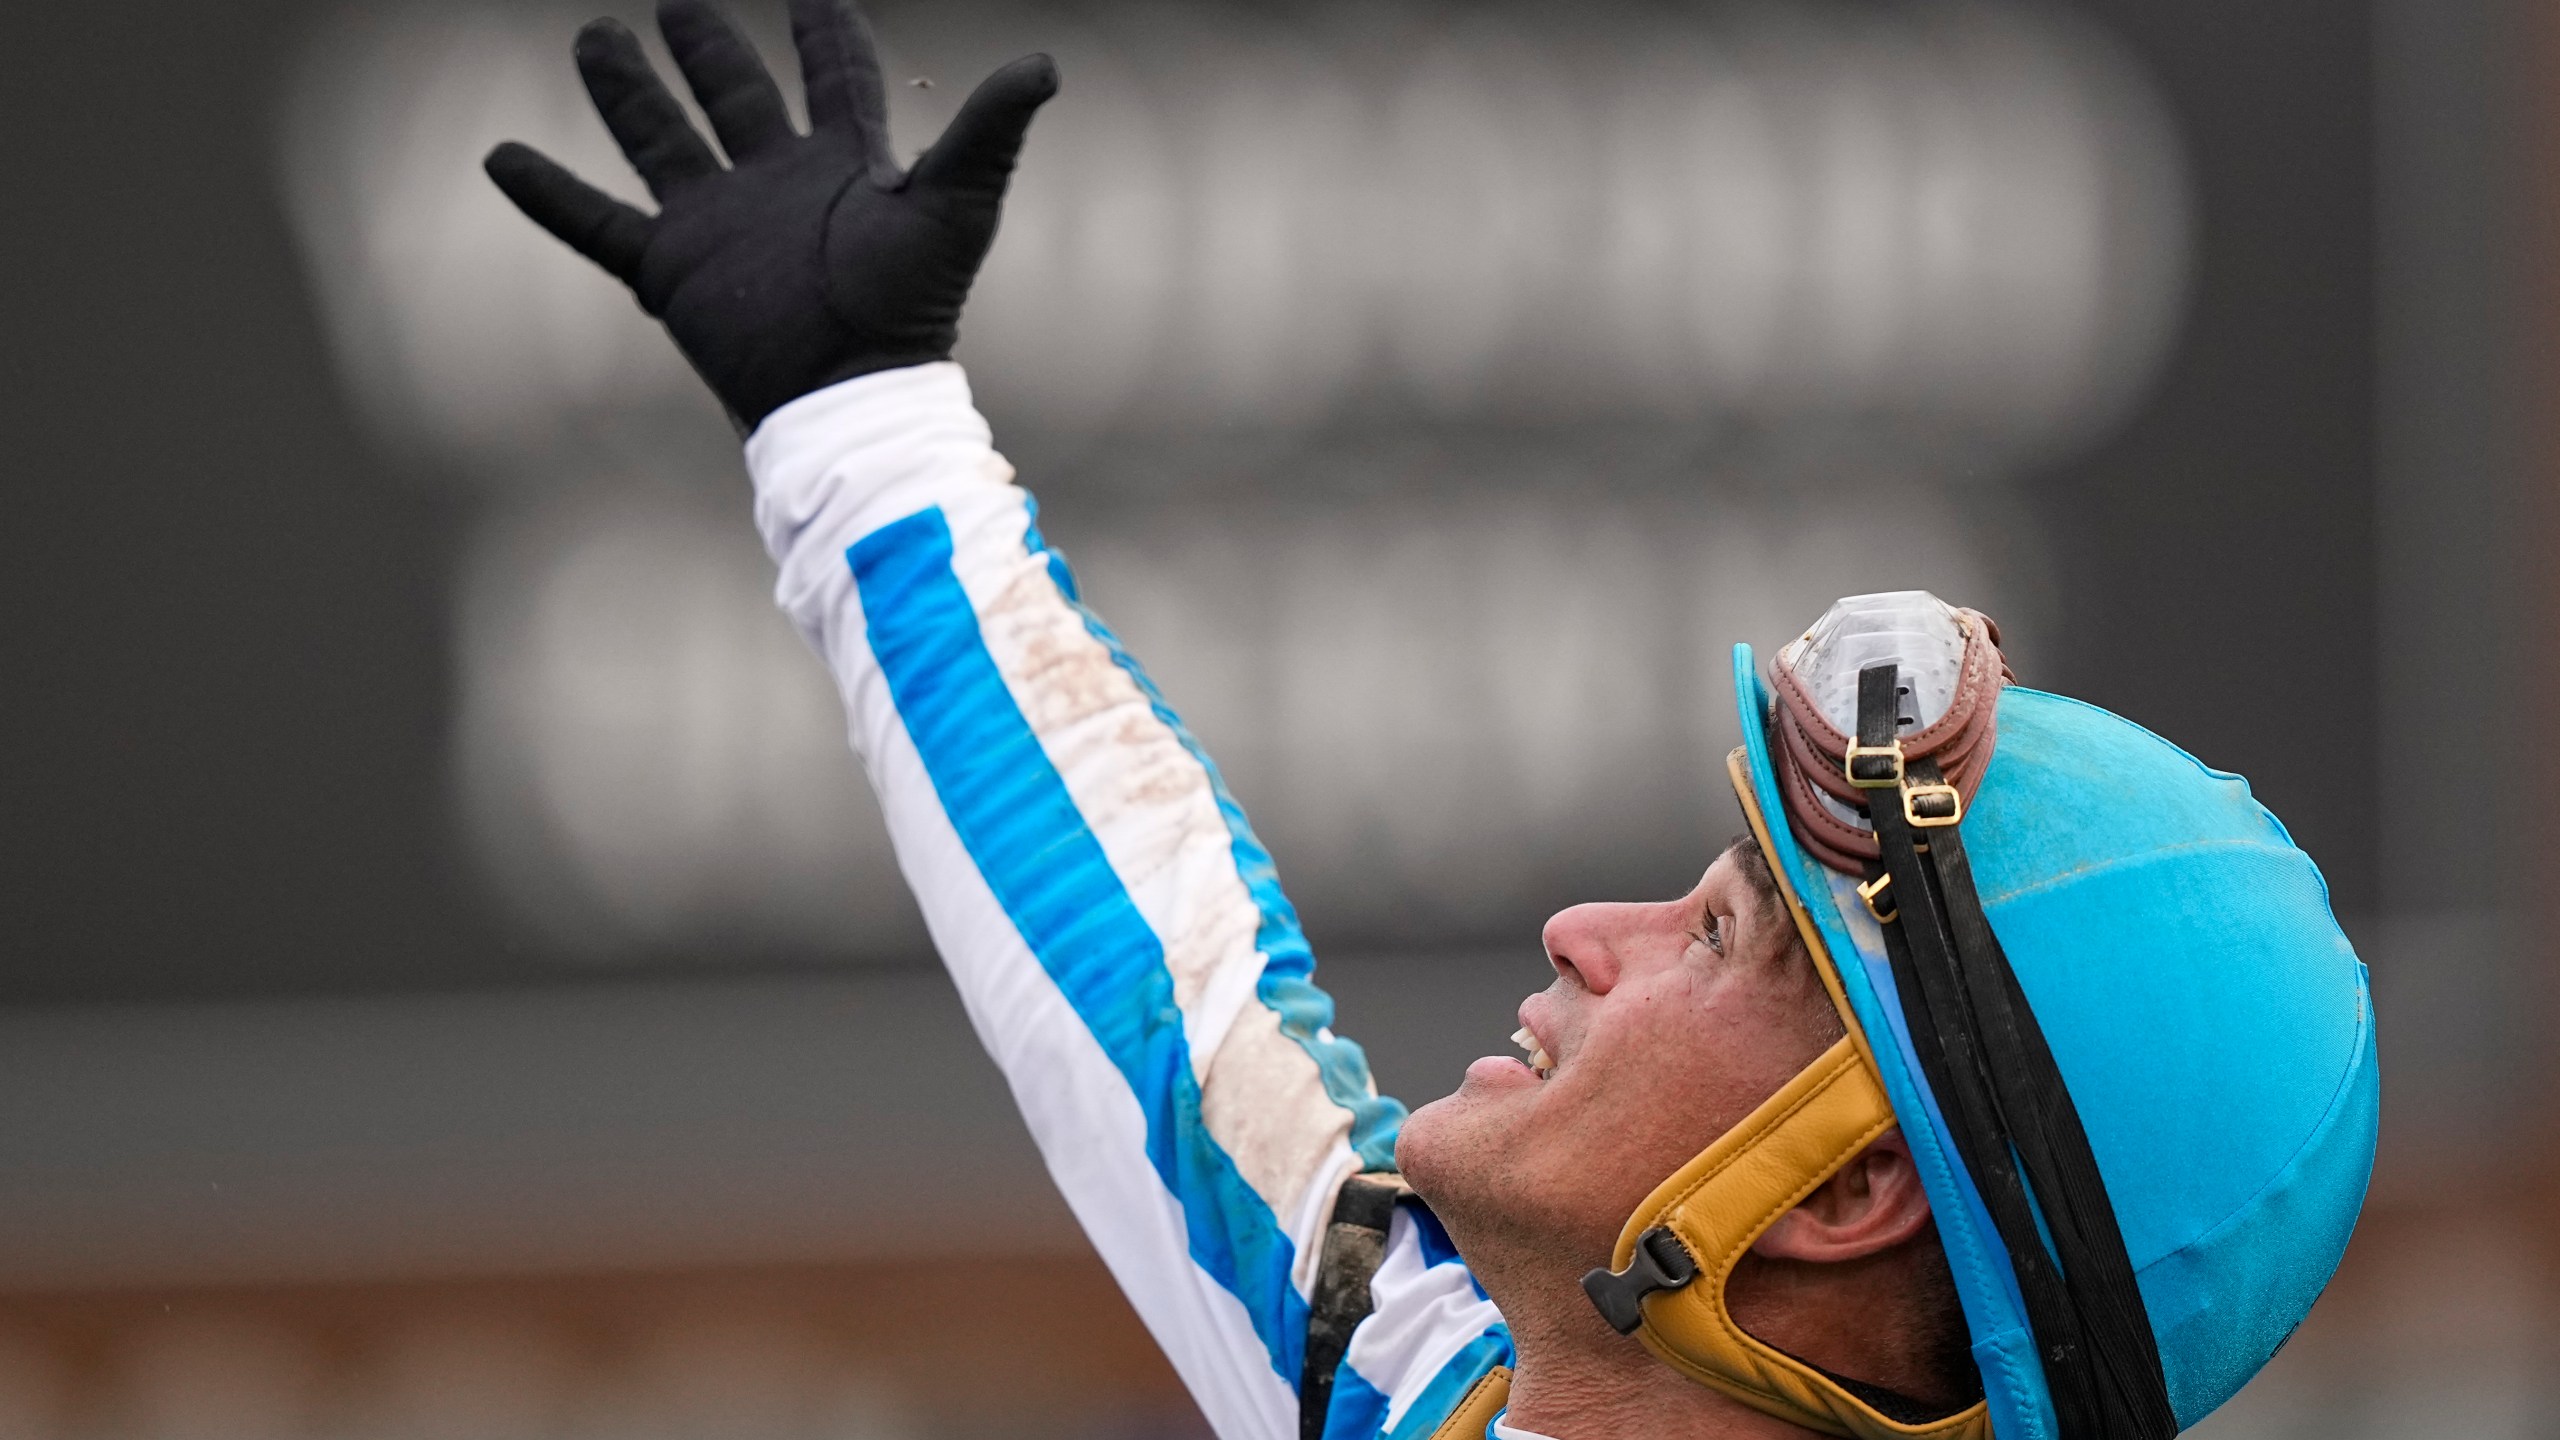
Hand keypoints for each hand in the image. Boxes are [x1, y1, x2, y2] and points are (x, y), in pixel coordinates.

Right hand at [485, 0, 1056, 430]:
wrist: (850, 400)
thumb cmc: (911, 312)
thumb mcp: (956, 207)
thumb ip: (990, 134)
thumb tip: (1044, 64)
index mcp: (845, 164)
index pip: (835, 77)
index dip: (826, 34)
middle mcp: (776, 185)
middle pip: (735, 97)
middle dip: (706, 48)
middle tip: (675, 3)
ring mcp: (719, 226)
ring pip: (662, 140)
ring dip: (628, 92)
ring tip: (595, 36)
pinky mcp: (671, 273)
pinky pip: (594, 224)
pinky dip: (548, 194)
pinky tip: (499, 157)